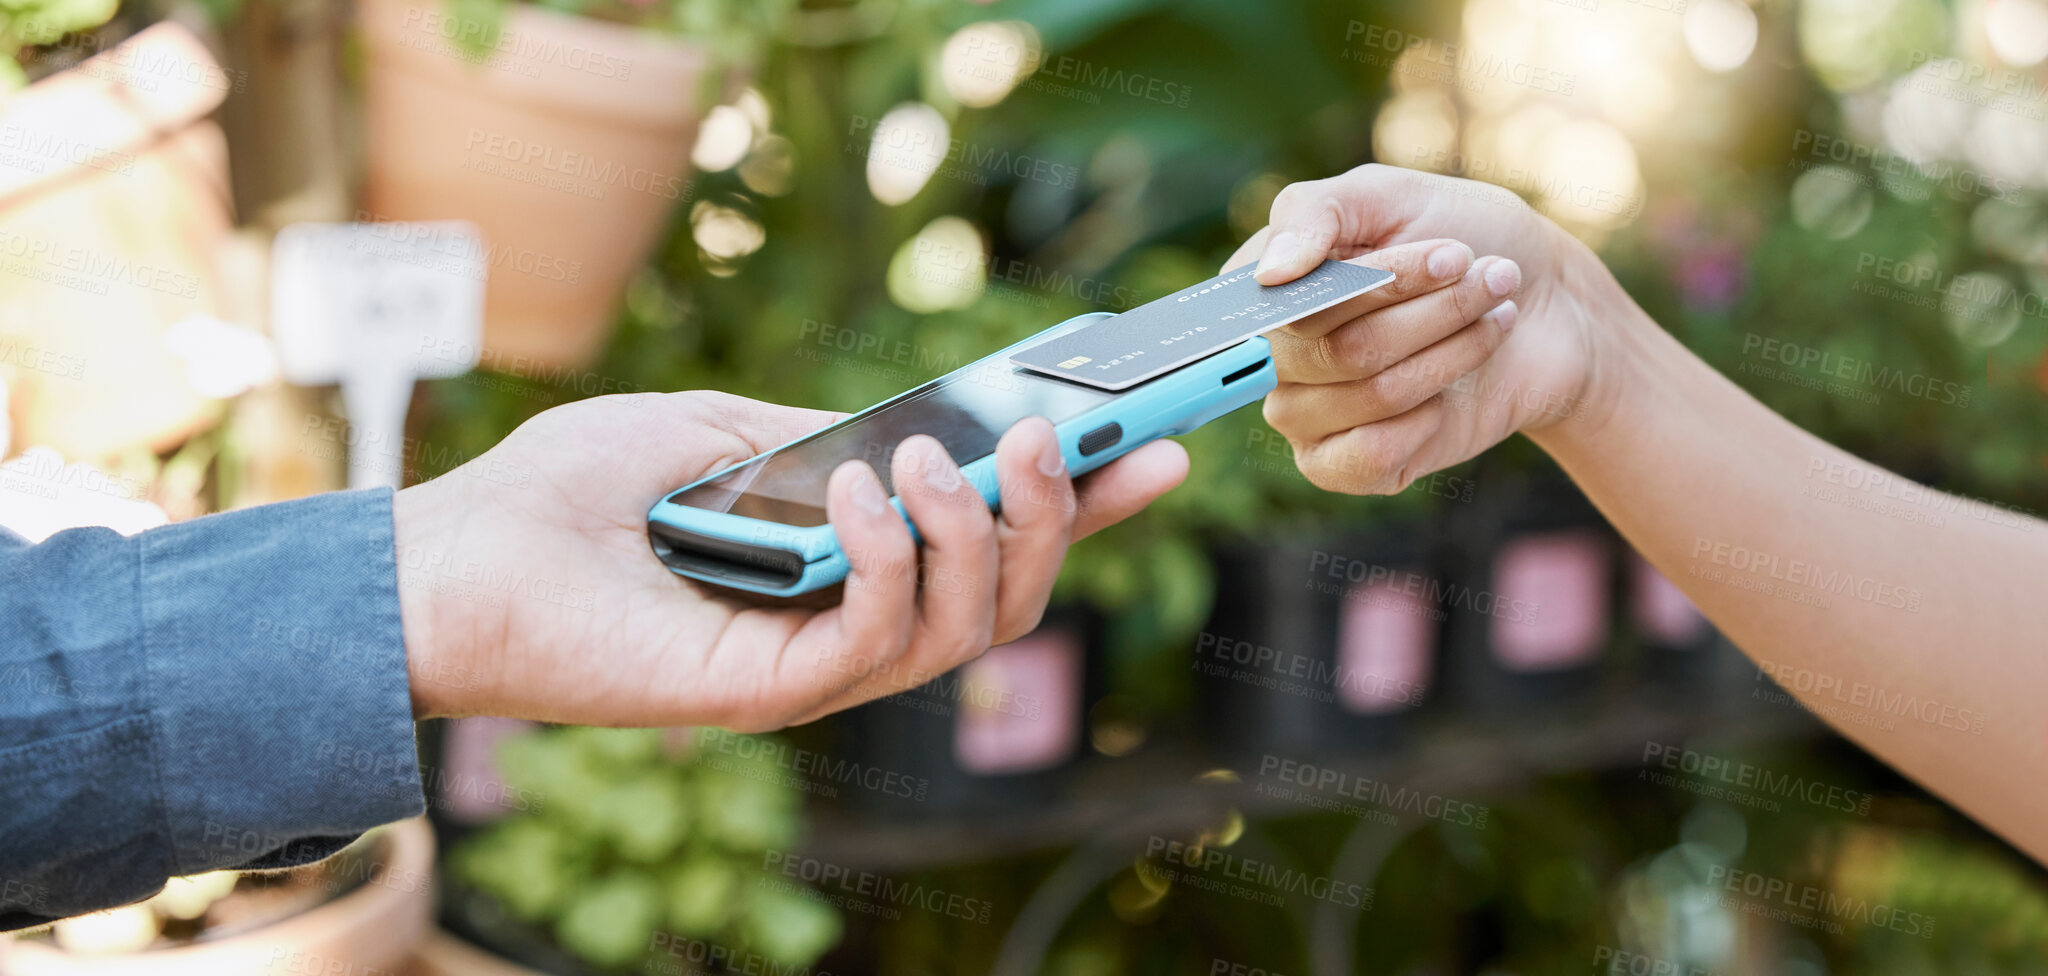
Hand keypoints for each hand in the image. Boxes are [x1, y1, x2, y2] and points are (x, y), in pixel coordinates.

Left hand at [392, 391, 1188, 729]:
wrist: (455, 554)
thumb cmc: (570, 491)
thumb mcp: (718, 427)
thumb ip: (820, 434)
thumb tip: (922, 424)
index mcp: (847, 562)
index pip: (990, 545)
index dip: (1083, 507)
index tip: (1156, 448)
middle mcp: (847, 625)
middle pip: (1005, 599)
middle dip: (1055, 519)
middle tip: (1052, 439)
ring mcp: (814, 667)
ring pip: (966, 631)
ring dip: (978, 535)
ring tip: (933, 455)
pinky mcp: (770, 694)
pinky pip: (878, 644)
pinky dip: (892, 561)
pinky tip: (859, 489)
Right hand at [1224, 164, 1630, 492]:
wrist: (1549, 306)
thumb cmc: (1462, 237)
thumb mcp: (1389, 196)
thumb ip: (1311, 214)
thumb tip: (1266, 276)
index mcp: (1269, 289)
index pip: (1283, 303)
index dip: (1369, 284)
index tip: (1451, 255)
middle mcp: (1275, 357)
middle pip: (1334, 349)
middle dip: (1431, 310)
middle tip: (1494, 276)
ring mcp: (1308, 414)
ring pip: (1369, 393)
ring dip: (1451, 351)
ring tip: (1497, 315)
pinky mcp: (1348, 464)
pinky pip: (1368, 455)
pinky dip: (1428, 417)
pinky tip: (1455, 391)